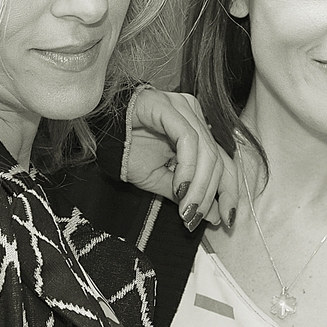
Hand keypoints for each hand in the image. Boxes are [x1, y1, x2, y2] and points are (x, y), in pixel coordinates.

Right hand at [121, 87, 238, 230]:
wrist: (97, 133)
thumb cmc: (127, 152)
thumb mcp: (160, 181)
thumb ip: (186, 194)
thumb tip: (212, 214)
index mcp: (198, 131)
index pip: (224, 162)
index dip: (229, 192)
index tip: (228, 219)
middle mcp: (195, 116)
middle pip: (218, 159)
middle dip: (211, 194)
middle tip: (195, 218)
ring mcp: (183, 108)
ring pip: (206, 151)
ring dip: (199, 187)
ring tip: (186, 209)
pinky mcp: (169, 106)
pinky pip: (187, 139)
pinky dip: (187, 168)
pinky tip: (179, 187)